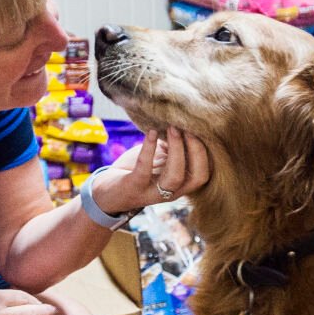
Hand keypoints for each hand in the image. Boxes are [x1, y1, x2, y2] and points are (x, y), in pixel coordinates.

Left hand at [91, 128, 211, 214]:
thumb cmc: (136, 171)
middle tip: (188, 127)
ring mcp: (153, 193)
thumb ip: (172, 148)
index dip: (206, 153)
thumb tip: (184, 121)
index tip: (200, 130)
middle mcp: (171, 193)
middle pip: (196, 177)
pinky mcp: (134, 188)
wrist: (107, 192)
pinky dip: (149, 149)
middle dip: (196, 150)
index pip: (204, 174)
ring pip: (174, 177)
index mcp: (181, 186)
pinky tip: (152, 132)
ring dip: (176, 150)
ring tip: (173, 128)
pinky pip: (144, 169)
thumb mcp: (159, 159)